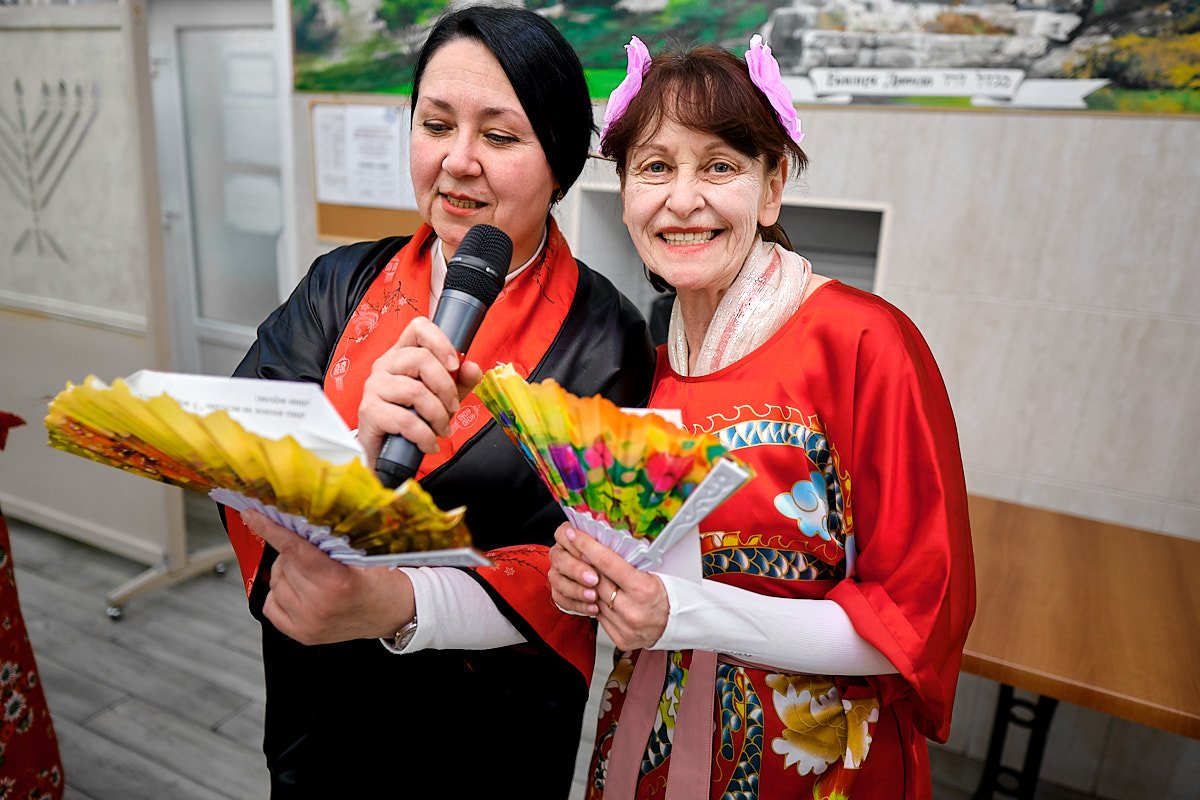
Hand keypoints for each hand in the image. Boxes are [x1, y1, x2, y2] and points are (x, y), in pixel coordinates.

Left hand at [243, 510, 413, 644]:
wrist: (392, 612)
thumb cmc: (380, 581)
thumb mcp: (361, 555)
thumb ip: (329, 542)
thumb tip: (297, 520)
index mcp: (337, 582)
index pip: (294, 549)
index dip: (271, 529)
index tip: (252, 516)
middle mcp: (320, 605)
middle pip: (284, 564)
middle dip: (292, 553)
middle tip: (312, 553)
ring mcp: (309, 622)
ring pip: (275, 583)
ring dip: (286, 572)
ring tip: (311, 573)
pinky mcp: (302, 634)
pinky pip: (271, 604)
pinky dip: (280, 592)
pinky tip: (299, 589)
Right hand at [357, 316, 483, 464]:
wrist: (386, 453)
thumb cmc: (412, 419)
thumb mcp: (442, 398)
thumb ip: (460, 382)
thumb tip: (473, 368)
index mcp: (402, 355)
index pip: (418, 328)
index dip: (440, 342)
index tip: (455, 365)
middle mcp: (384, 366)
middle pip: (420, 359)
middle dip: (446, 387)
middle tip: (453, 408)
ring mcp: (373, 387)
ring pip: (415, 391)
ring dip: (437, 415)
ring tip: (442, 430)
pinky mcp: (369, 411)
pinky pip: (405, 420)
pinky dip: (424, 435)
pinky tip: (429, 443)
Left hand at [549, 524, 669, 650]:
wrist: (677, 623)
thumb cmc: (668, 593)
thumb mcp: (653, 572)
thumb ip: (626, 563)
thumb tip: (602, 544)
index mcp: (643, 589)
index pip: (606, 562)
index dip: (586, 545)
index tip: (572, 534)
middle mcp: (632, 610)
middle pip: (596, 580)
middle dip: (582, 561)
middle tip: (572, 547)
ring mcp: (625, 627)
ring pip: (594, 599)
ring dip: (587, 585)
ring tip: (586, 572)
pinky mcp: (620, 638)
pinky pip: (599, 617)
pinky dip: (597, 605)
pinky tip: (599, 595)